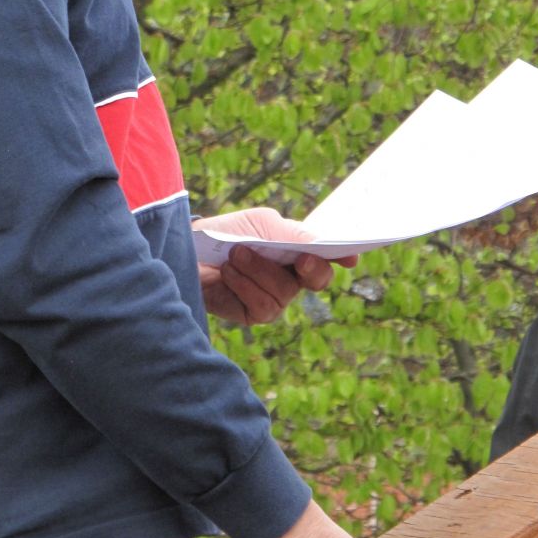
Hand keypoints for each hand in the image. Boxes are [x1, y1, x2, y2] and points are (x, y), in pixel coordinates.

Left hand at [195, 206, 357, 325]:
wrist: (188, 251)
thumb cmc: (227, 232)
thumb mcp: (261, 224)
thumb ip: (293, 234)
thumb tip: (322, 245)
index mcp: (297, 252)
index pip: (328, 256)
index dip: (343, 256)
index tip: (350, 256)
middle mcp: (291, 277)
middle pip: (317, 280)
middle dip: (311, 269)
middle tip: (301, 259)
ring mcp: (273, 298)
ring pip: (285, 293)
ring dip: (260, 271)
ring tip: (236, 254)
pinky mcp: (252, 314)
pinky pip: (262, 306)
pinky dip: (244, 285)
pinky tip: (228, 272)